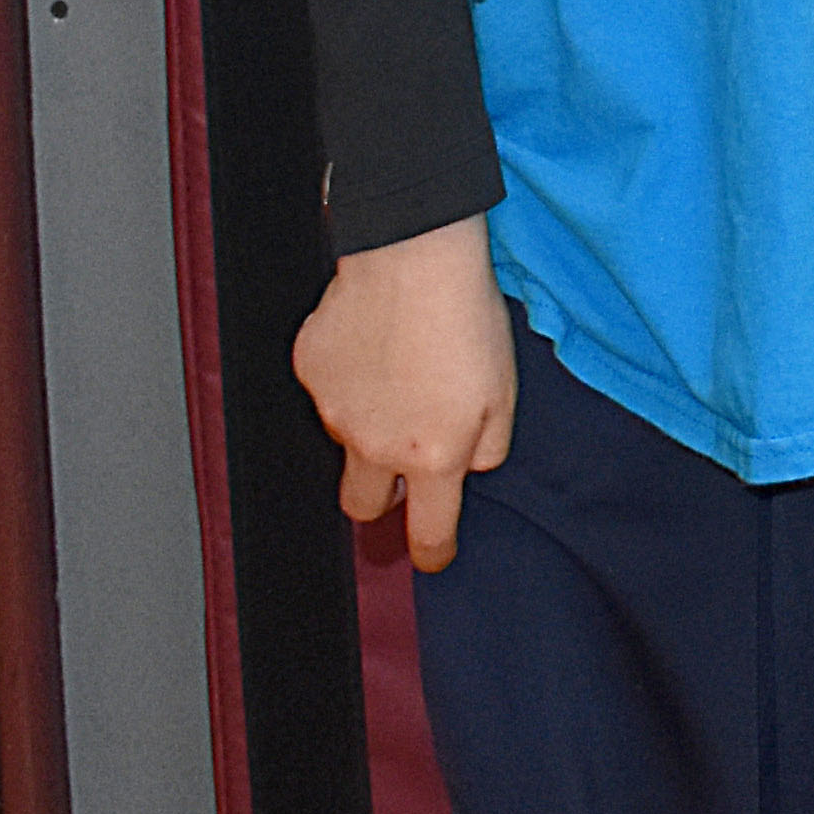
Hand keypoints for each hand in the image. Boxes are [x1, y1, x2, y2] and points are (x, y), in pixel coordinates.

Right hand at [296, 217, 515, 570]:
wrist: (413, 258)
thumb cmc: (468, 321)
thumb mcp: (504, 393)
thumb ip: (487, 447)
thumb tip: (469, 468)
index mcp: (433, 455)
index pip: (428, 529)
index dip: (431, 550)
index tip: (431, 555)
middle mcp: (374, 445)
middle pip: (363, 505)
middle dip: (382, 499)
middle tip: (404, 465)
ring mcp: (333, 410)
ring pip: (346, 441)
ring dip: (370, 425)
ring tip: (401, 370)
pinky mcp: (309, 373)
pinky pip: (328, 391)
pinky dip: (349, 379)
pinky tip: (375, 340)